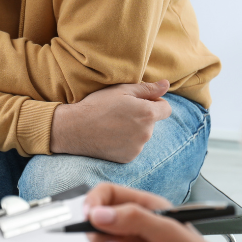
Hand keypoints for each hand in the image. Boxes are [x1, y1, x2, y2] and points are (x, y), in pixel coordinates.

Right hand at [49, 80, 171, 162]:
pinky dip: (126, 142)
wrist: (75, 128)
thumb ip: (147, 88)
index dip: (156, 102)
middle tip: (121, 112)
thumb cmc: (98, 105)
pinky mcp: (128, 157)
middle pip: (152, 122)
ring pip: (142, 135)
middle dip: (142, 116)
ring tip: (113, 124)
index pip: (166, 109)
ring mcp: (137, 147)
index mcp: (148, 113)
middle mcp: (146, 133)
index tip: (140, 102)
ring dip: (134, 129)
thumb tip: (167, 84)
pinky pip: (133, 147)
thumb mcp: (122, 90)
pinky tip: (111, 136)